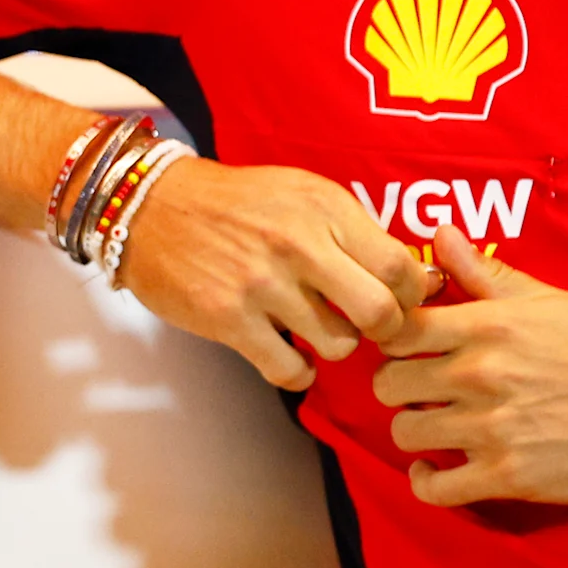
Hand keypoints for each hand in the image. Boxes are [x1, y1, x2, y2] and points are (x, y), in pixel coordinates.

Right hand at [110, 156, 436, 389]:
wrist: (151, 206)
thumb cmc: (236, 203)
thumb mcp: (303, 194)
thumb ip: (353, 231)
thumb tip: (416, 280)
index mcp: (325, 209)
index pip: (400, 267)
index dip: (408, 296)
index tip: (394, 302)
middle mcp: (299, 244)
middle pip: (380, 312)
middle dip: (383, 330)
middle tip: (367, 328)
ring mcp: (262, 284)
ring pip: (338, 345)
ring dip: (333, 346)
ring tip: (313, 331)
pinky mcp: (228, 318)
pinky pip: (288, 370)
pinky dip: (296, 372)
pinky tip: (284, 354)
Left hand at [371, 227, 567, 505]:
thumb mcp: (547, 301)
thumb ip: (484, 273)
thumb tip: (439, 233)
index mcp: (487, 327)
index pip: (395, 329)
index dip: (390, 338)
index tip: (405, 347)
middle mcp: (481, 376)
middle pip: (388, 383)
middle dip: (399, 385)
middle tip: (420, 387)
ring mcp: (492, 429)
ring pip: (404, 431)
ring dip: (413, 429)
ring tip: (433, 423)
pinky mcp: (507, 476)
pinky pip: (435, 488)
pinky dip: (426, 482)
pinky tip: (434, 470)